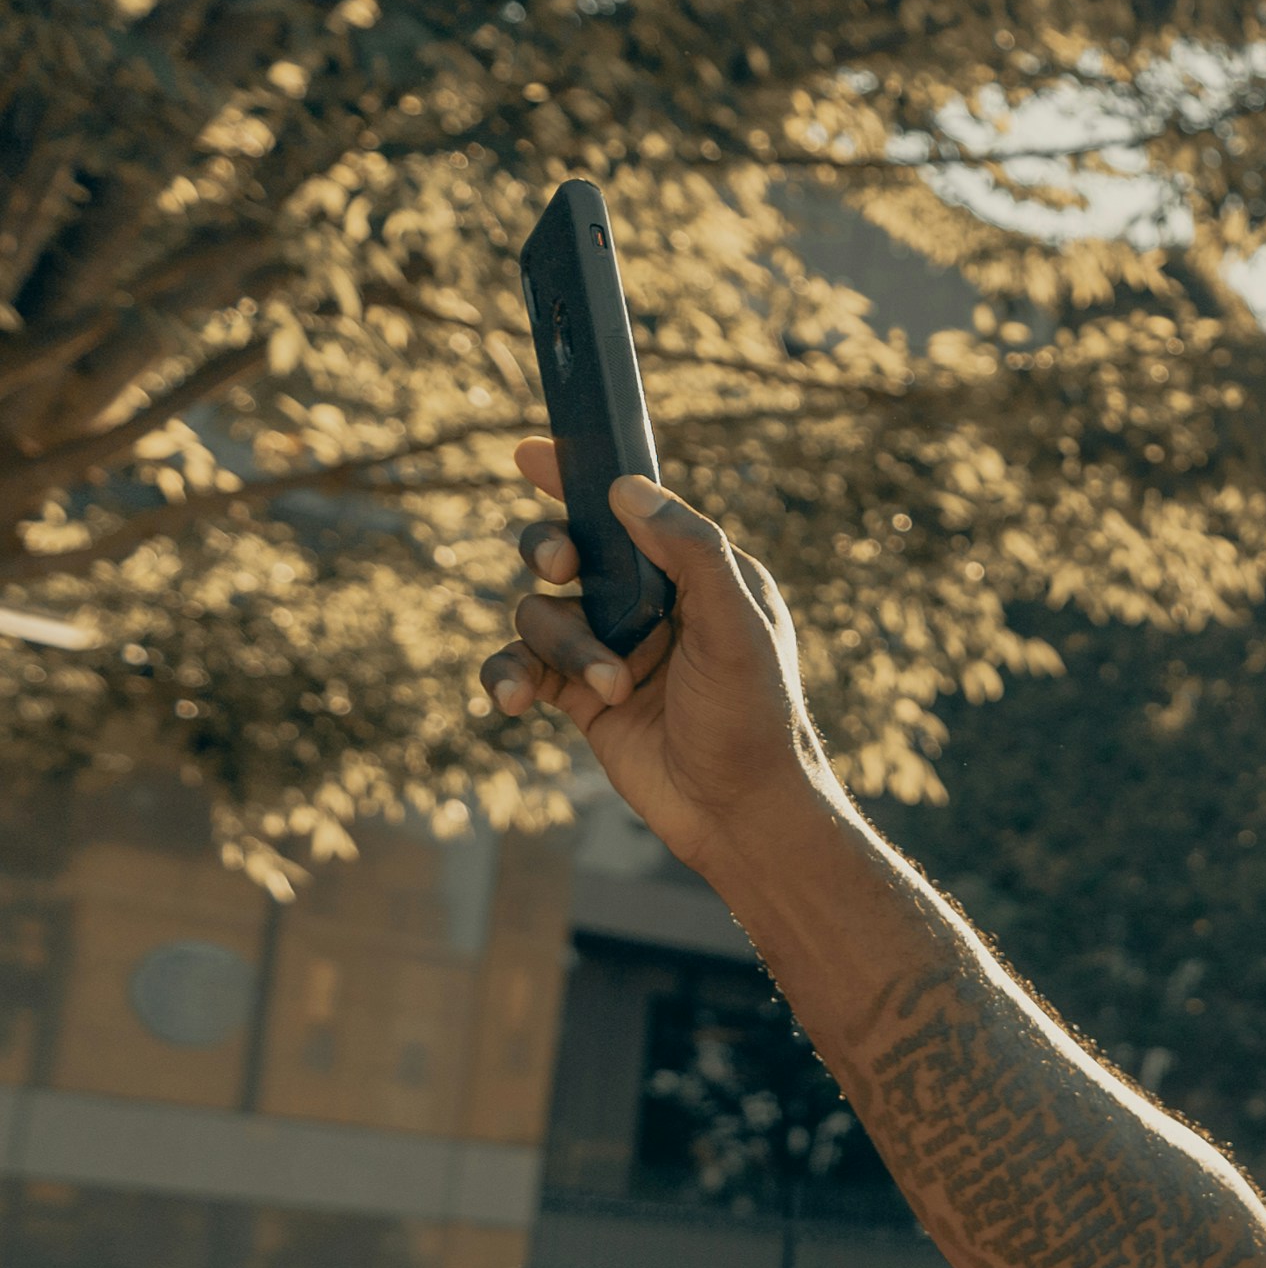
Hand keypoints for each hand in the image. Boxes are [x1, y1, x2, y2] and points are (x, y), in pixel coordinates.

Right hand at [481, 446, 830, 869]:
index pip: (628, 510)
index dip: (577, 478)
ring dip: (562, 646)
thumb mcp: (737, 627)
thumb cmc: (756, 718)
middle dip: (550, 549)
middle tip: (562, 566)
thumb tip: (627, 489)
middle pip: (565, 549)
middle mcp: (648, 605)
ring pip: (538, 613)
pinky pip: (519, 666)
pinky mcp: (579, 698)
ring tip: (613, 687)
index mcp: (696, 575)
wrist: (741, 813)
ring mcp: (608, 649)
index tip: (530, 454)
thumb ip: (692, 553)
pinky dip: (507, 676)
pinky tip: (514, 702)